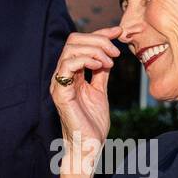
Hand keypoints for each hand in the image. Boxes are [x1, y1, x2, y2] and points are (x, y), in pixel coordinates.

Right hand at [50, 25, 120, 162]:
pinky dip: (85, 60)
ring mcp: (59, 84)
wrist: (90, 146)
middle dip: (98, 39)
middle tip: (116, 52)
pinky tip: (100, 66)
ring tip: (110, 62)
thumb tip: (108, 56)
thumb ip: (101, 73)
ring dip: (95, 50)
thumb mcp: (100, 91)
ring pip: (71, 49)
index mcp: (71, 74)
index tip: (119, 32)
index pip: (81, 43)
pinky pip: (67, 66)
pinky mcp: (60, 93)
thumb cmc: (93, 123)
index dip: (100, 34)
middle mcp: (62, 75)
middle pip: (74, 40)